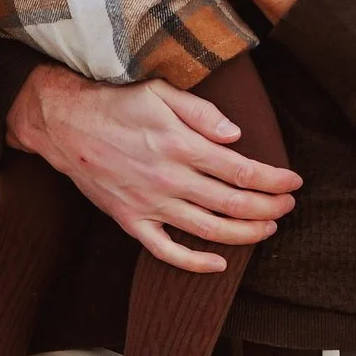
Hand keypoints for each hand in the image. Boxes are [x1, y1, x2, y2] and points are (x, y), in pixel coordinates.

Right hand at [5, 63, 298, 274]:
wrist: (63, 124)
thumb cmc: (115, 103)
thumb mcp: (159, 92)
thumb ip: (201, 112)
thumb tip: (236, 135)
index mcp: (180, 145)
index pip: (241, 170)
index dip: (273, 180)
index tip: (293, 182)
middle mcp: (169, 178)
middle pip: (233, 203)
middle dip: (269, 208)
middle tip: (288, 206)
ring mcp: (149, 204)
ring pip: (209, 230)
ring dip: (246, 234)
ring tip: (268, 228)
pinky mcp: (131, 220)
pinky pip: (166, 251)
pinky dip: (195, 262)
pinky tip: (218, 263)